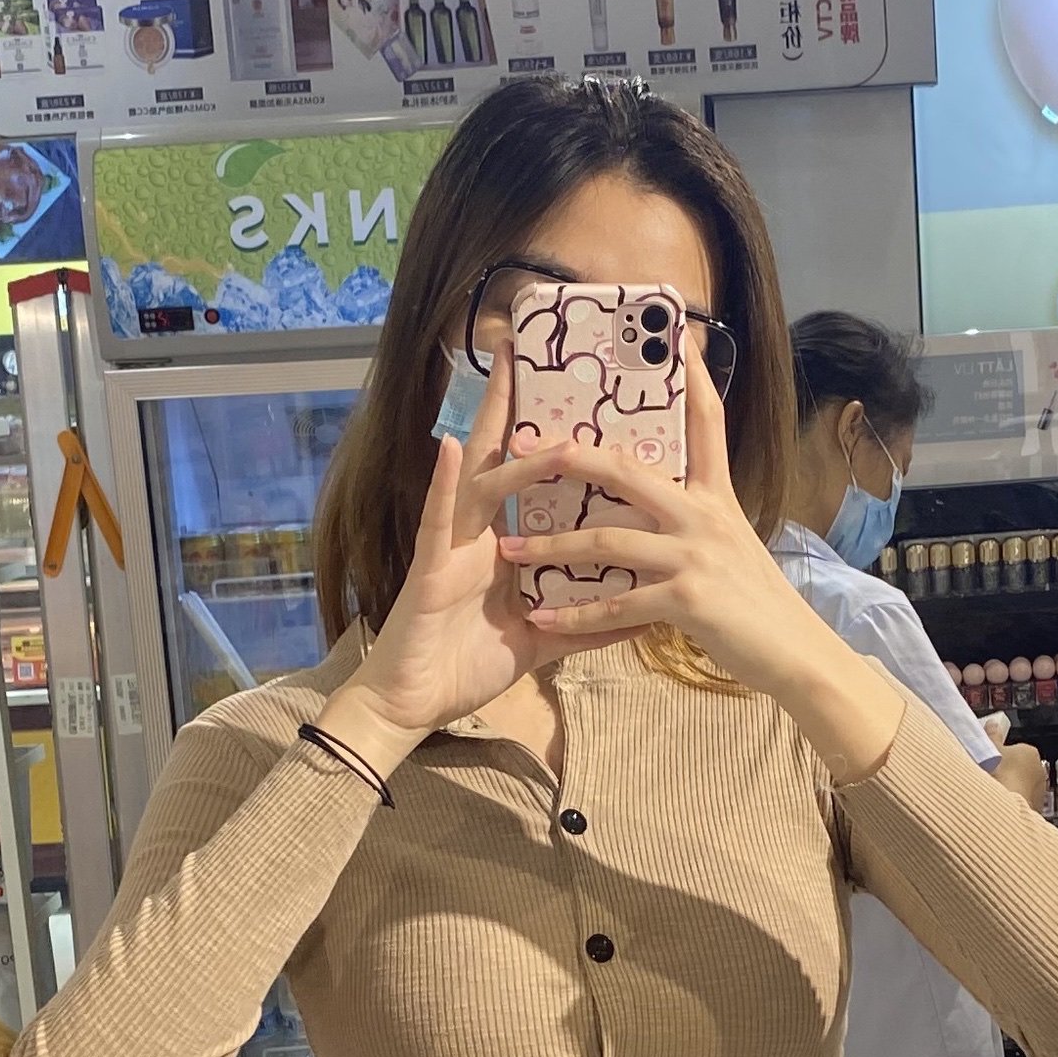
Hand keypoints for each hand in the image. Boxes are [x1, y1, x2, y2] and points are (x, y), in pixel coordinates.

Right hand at [316, 365, 577, 768]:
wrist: (414, 707)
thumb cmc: (468, 668)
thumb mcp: (542, 640)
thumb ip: (587, 623)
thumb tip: (643, 615)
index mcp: (504, 545)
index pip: (531, 482)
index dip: (550, 438)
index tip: (578, 397)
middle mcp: (478, 534)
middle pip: (502, 458)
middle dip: (515, 406)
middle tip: (530, 348)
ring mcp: (453, 546)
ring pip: (482, 479)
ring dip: (504, 435)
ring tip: (522, 387)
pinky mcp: (432, 569)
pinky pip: (440, 521)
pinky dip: (445, 484)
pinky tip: (452, 446)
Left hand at [506, 343, 903, 779]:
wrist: (794, 653)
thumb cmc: (758, 603)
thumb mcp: (734, 544)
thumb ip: (700, 518)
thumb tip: (667, 503)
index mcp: (716, 497)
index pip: (707, 423)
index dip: (695, 378)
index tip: (680, 338)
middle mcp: (703, 516)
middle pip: (629, 471)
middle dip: (573, 458)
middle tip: (524, 450)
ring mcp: (693, 556)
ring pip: (608, 541)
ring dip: (553, 546)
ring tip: (510, 547)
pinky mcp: (685, 601)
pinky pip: (615, 605)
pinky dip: (574, 616)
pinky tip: (542, 619)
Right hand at [992, 740, 1050, 809]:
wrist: (1005, 804)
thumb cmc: (1000, 774)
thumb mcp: (991, 749)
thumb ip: (993, 735)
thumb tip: (992, 724)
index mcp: (1030, 751)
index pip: (1016, 749)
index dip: (1002, 754)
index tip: (992, 759)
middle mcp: (1039, 769)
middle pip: (1020, 767)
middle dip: (1008, 770)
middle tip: (992, 774)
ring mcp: (1039, 789)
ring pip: (1023, 785)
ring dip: (1012, 787)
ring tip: (996, 790)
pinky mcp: (1036, 806)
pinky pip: (1024, 800)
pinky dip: (1015, 801)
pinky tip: (1003, 803)